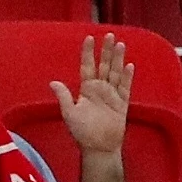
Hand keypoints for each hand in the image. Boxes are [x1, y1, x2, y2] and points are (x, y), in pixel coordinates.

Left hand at [53, 34, 133, 162]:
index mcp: (86, 89)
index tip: (89, 38)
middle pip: (104, 65)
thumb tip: (53, 82)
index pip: (87, 66)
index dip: (88, 52)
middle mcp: (100, 89)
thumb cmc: (82, 132)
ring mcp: (112, 95)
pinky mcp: (122, 103)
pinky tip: (129, 65)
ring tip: (120, 44)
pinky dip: (127, 77)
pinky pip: (125, 87)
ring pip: (115, 72)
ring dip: (117, 59)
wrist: (99, 147)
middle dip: (106, 50)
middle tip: (109, 35)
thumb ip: (64, 97)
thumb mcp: (69, 113)